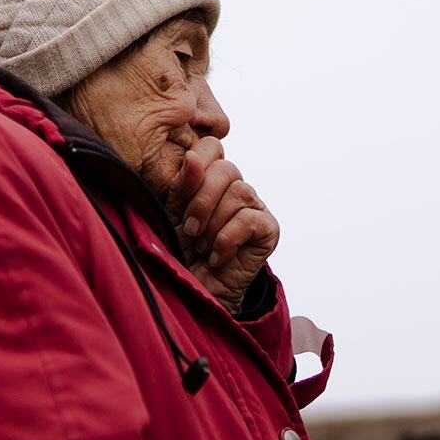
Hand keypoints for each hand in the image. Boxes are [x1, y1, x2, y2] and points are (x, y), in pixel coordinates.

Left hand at [175, 137, 278, 310]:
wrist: (191, 291)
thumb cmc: (178, 252)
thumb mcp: (172, 214)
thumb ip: (182, 184)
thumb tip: (192, 155)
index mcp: (209, 178)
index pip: (211, 147)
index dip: (196, 169)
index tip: (178, 201)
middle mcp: (234, 189)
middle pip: (227, 169)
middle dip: (202, 201)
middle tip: (189, 230)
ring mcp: (254, 207)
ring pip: (240, 192)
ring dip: (214, 224)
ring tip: (203, 246)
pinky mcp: (268, 229)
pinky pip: (249, 219)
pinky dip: (227, 240)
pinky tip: (217, 257)